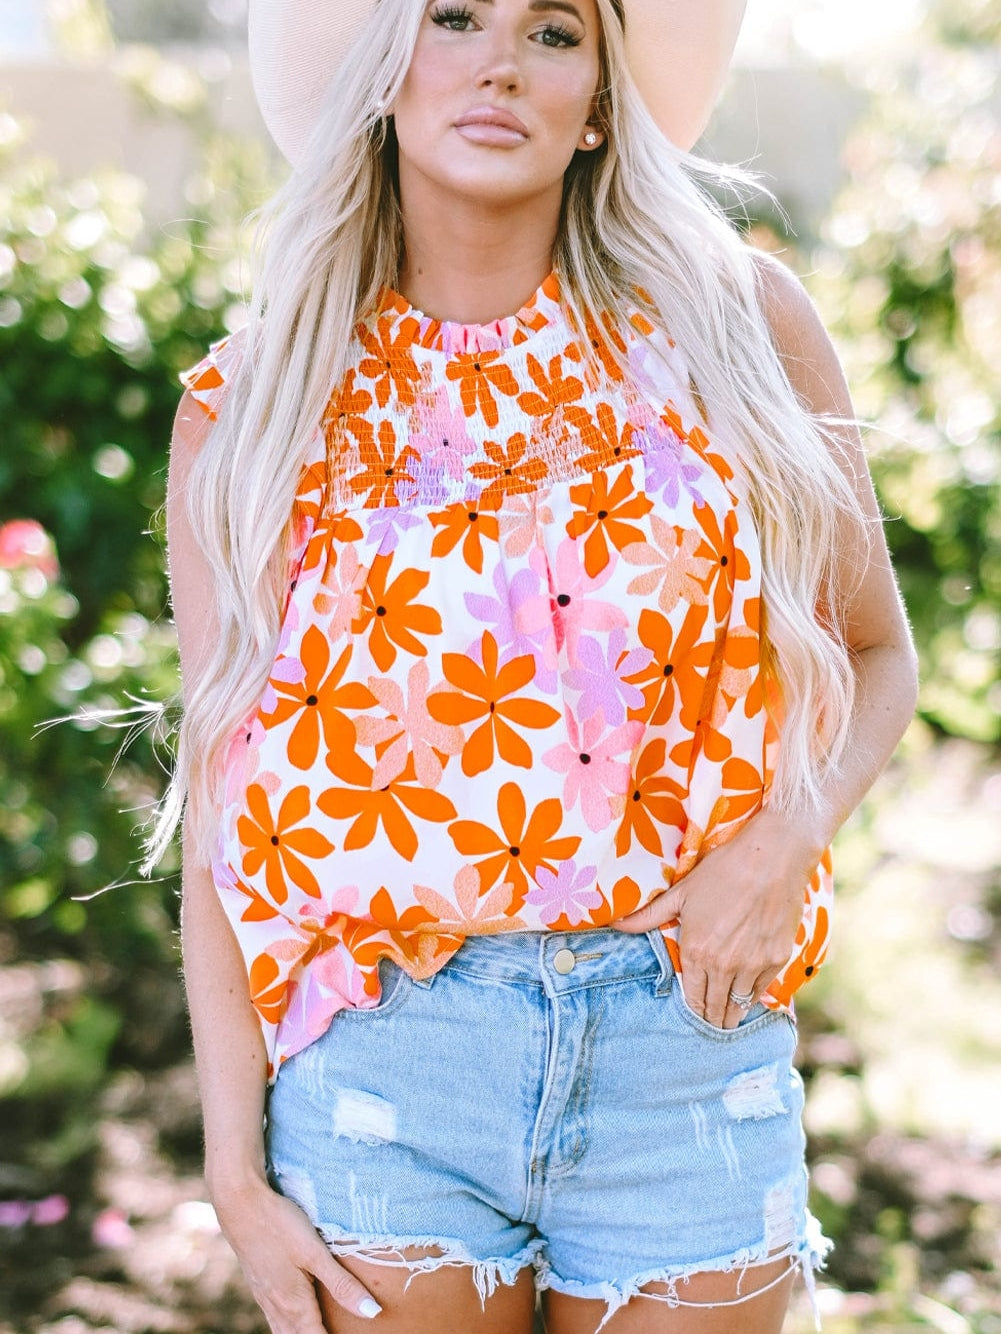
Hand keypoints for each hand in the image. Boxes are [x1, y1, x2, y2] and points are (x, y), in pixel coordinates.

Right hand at [210, 1173, 380, 1329]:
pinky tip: (294, 1319)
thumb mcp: (315, 1252)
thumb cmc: (279, 1225)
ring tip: (320, 1329)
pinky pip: (275, 1320)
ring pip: (285, 1333)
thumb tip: (372, 1313)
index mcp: (295, 1305)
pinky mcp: (259, 1287)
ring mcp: (265, 1299)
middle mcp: (278, 1308)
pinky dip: (289, 1328)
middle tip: (340, 1332)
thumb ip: (342, 1284)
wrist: (239, 1204)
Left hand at [613, 805, 826, 1028]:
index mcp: (696, 951)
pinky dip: (753, 998)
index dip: (693, 1011)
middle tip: (710, 1027)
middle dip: (711, 1019)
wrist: (769, 860)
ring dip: (731, 1016)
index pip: (692, 997)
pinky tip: (748, 1000)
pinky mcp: (777, 960)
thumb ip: (648, 916)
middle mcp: (723, 965)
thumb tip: (614, 924)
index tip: (694, 1016)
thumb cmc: (722, 872)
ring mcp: (752, 965)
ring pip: (738, 1005)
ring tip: (728, 1023)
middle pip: (715, 1007)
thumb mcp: (680, 893)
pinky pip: (761, 991)